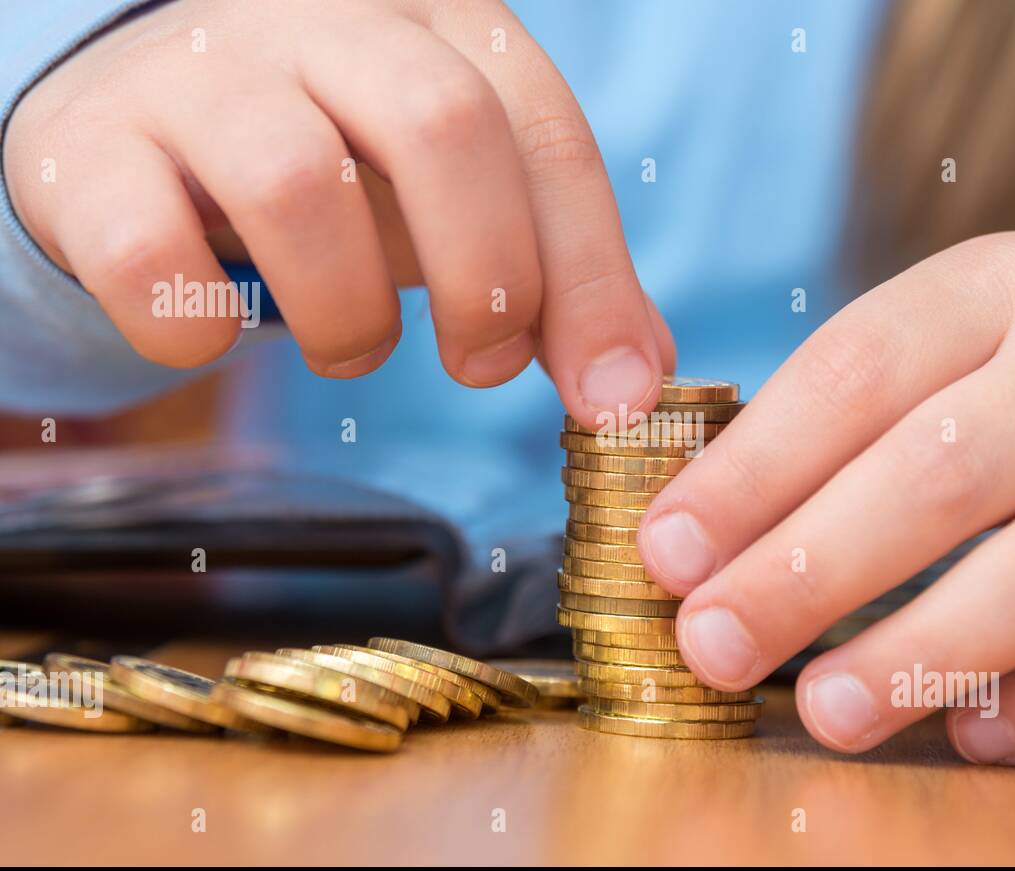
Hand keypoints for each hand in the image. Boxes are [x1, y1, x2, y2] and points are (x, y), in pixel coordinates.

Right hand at [2, 0, 672, 424]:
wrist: (147, 127)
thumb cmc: (337, 167)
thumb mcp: (457, 196)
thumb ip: (553, 272)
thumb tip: (635, 380)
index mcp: (435, 23)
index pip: (544, 132)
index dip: (590, 276)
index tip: (610, 396)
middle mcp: (320, 19)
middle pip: (440, 126)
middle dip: (486, 278)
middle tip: (481, 365)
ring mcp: (196, 71)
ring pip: (297, 184)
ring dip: (347, 314)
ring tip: (348, 346)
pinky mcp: (87, 146)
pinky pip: (149, 252)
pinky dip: (196, 326)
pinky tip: (214, 334)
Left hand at [638, 232, 1014, 762]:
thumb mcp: (969, 330)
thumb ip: (851, 408)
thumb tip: (701, 530)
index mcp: (1005, 289)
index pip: (858, 372)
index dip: (752, 471)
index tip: (667, 550)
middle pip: (943, 472)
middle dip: (811, 571)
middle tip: (714, 647)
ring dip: (926, 653)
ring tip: (827, 712)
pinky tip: (974, 736)